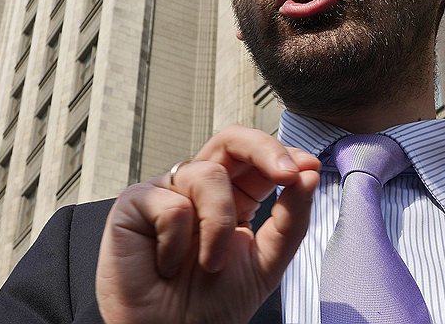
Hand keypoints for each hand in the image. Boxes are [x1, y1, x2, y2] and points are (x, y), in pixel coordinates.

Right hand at [95, 125, 320, 322]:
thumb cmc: (213, 305)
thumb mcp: (267, 260)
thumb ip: (291, 218)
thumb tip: (309, 174)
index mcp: (234, 197)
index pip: (258, 158)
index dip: (283, 154)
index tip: (308, 169)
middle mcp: (200, 188)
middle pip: (231, 140)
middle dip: (264, 149)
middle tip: (287, 174)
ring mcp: (168, 192)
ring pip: (208, 175)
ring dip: (218, 227)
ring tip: (207, 264)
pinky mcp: (135, 204)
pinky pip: (171, 205)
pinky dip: (177, 243)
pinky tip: (166, 265)